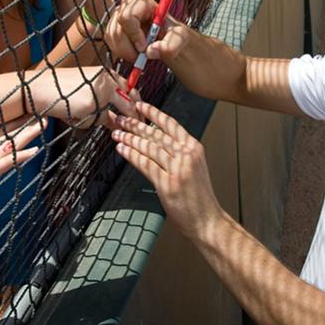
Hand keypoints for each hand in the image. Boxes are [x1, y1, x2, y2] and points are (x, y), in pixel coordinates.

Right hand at [0, 118, 43, 201]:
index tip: (30, 113)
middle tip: (43, 112)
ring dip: (29, 133)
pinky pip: (10, 161)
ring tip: (43, 124)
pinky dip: (22, 155)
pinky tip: (35, 150)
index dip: (18, 121)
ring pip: (14, 142)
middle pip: (12, 132)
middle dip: (27, 122)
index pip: (4, 130)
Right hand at [26, 66, 137, 127]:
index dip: (136, 105)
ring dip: (97, 120)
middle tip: (129, 129)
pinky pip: (95, 121)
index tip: (139, 118)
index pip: (131, 90)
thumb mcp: (87, 94)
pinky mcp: (93, 103)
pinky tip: (72, 112)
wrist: (40, 88)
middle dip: (131, 119)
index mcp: (106, 74)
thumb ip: (106, 104)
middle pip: (129, 103)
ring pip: (110, 116)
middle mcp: (107, 79)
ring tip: (77, 112)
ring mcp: (101, 91)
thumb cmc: (60, 91)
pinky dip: (85, 122)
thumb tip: (119, 120)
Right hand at [105, 0, 192, 63]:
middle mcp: (128, 5)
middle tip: (140, 56)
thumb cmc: (173, 36)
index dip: (133, 34)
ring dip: (124, 51)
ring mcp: (118, 15)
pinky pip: (109, 42)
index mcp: (144, 2)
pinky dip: (120, 52)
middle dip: (127, 47)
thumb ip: (169, 46)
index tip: (143, 47)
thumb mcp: (179, 41)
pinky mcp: (113, 27)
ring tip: (139, 55)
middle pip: (117, 28)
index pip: (127, 16)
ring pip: (111, 36)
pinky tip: (132, 53)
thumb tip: (150, 52)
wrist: (167, 39)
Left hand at [112, 101, 223, 240]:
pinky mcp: (167, 183)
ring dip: (130, 138)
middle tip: (120, 118)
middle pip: (156, 134)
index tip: (139, 105)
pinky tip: (122, 150)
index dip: (153, 113)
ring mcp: (177, 169)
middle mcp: (186, 155)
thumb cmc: (199, 197)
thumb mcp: (194, 168)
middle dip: (135, 124)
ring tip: (117, 133)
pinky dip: (132, 155)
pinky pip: (145, 164)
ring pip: (149, 147)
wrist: (207, 219)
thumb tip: (157, 142)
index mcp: (194, 148)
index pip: (170, 124)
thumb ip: (179, 154)